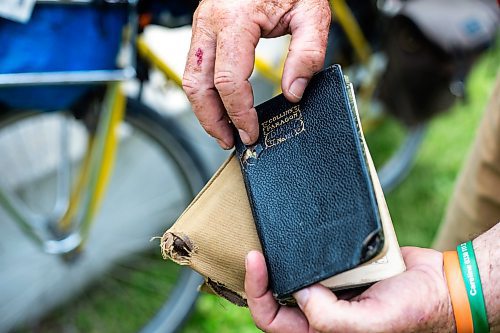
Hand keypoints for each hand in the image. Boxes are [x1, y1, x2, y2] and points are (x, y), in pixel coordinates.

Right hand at [182, 0, 330, 148]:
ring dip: (204, 110)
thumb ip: (307, 53)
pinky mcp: (203, 30)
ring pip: (190, 78)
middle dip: (212, 120)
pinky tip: (221, 106)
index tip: (251, 132)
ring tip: (223, 130)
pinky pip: (196, 68)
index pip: (229, 80)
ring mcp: (202, 25)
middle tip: (230, 141)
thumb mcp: (312, 12)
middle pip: (197, 84)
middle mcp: (210, 22)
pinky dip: (206, 92)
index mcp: (235, 18)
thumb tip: (294, 92)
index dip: (239, 113)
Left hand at [245, 247, 454, 332]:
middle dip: (262, 279)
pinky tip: (298, 241)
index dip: (258, 293)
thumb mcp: (374, 323)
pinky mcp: (341, 274)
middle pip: (277, 301)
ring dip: (280, 266)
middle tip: (256, 251)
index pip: (274, 321)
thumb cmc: (416, 310)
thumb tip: (301, 294)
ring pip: (293, 281)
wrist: (443, 283)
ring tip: (270, 243)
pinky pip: (314, 265)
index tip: (256, 260)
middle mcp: (324, 316)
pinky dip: (303, 254)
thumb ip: (332, 318)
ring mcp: (331, 294)